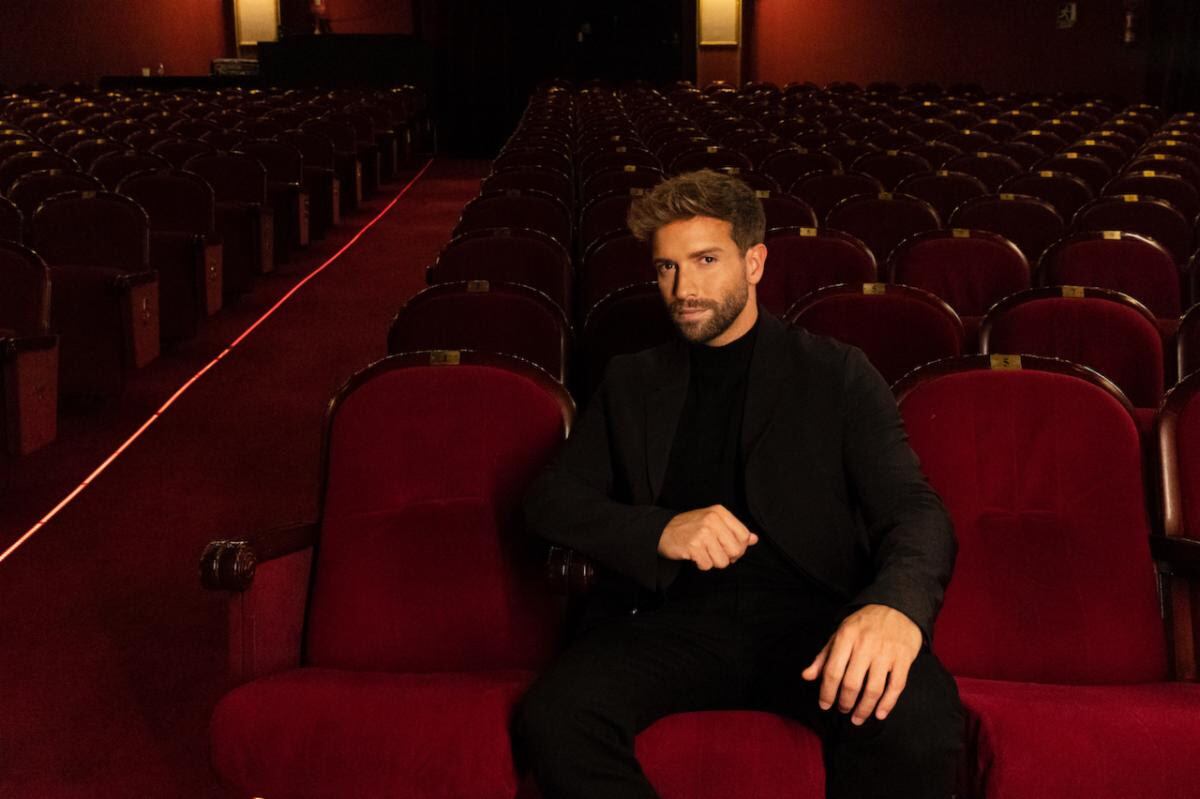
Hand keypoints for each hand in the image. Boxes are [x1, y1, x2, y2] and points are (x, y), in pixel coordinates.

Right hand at [657, 505, 758, 569]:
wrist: (662, 531)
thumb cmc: (690, 528)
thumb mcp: (713, 523)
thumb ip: (734, 530)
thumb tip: (754, 539)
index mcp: (719, 512)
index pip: (744, 536)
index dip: (739, 548)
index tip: (728, 548)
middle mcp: (712, 520)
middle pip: (735, 550)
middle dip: (727, 557)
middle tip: (714, 552)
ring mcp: (702, 532)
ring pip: (722, 561)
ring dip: (713, 561)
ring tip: (703, 553)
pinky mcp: (693, 546)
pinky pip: (707, 565)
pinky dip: (701, 565)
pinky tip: (694, 556)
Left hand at [801, 604, 921, 725]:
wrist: (898, 607)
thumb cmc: (864, 624)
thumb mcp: (840, 633)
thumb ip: (824, 656)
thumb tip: (806, 676)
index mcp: (846, 636)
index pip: (832, 671)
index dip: (826, 692)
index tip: (824, 705)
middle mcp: (865, 644)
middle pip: (852, 683)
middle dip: (845, 703)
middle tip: (843, 710)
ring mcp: (886, 652)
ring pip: (873, 689)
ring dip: (864, 708)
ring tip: (857, 718)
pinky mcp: (903, 658)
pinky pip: (896, 686)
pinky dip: (887, 704)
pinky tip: (879, 714)